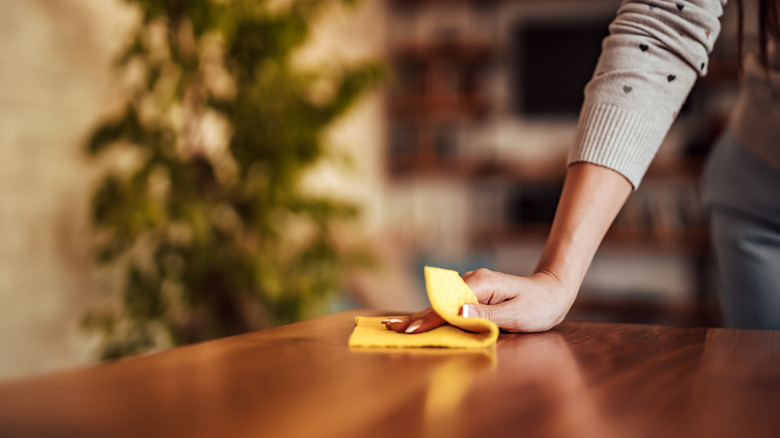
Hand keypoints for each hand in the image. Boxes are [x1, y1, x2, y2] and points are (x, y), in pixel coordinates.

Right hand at [383, 268, 575, 333]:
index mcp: (479, 284)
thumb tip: (458, 313)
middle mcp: (471, 281)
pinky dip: (432, 314)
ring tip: (395, 326)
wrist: (553, 291)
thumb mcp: (517, 314)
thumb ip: (486, 316)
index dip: (428, 320)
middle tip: (389, 328)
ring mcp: (470, 286)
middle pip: (438, 303)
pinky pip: (448, 305)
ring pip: (440, 304)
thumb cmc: (539, 305)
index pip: (447, 306)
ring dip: (419, 316)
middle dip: (414, 317)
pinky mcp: (473, 294)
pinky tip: (418, 320)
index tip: (410, 331)